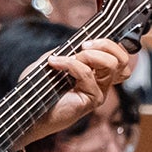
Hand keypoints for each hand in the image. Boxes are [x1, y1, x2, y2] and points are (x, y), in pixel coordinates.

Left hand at [16, 40, 136, 147]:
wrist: (30, 111)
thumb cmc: (39, 89)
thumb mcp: (52, 61)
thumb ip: (66, 51)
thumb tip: (76, 42)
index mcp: (96, 74)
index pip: (119, 58)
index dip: (110, 45)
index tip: (86, 41)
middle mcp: (101, 84)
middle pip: (122, 60)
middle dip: (104, 45)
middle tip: (83, 46)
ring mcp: (99, 93)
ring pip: (112, 65)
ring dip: (89, 55)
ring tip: (69, 58)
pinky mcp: (92, 100)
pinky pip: (87, 74)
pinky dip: (70, 63)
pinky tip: (54, 63)